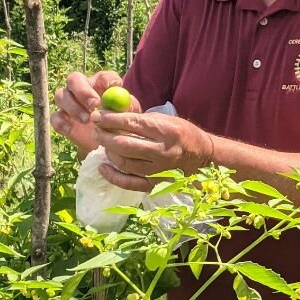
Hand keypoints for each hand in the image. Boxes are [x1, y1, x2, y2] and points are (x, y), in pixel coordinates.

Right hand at [51, 71, 138, 155]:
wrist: (105, 143)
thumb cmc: (117, 124)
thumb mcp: (128, 116)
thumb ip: (125, 108)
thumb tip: (120, 103)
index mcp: (101, 84)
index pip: (103, 77)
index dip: (107, 80)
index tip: (114, 88)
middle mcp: (81, 88)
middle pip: (74, 79)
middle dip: (83, 91)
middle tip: (94, 105)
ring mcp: (68, 102)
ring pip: (60, 96)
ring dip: (73, 107)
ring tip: (86, 120)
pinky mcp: (60, 118)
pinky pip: (55, 117)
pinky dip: (62, 123)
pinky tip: (71, 130)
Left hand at [92, 109, 213, 190]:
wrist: (203, 155)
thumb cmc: (181, 133)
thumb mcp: (165, 120)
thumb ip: (140, 119)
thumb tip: (111, 115)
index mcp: (166, 130)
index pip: (132, 124)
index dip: (111, 119)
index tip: (97, 116)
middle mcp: (163, 151)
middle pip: (124, 145)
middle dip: (105, 136)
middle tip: (95, 130)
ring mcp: (159, 170)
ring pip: (124, 163)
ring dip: (108, 152)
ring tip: (102, 144)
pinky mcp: (156, 184)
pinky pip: (129, 183)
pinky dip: (113, 176)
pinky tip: (103, 167)